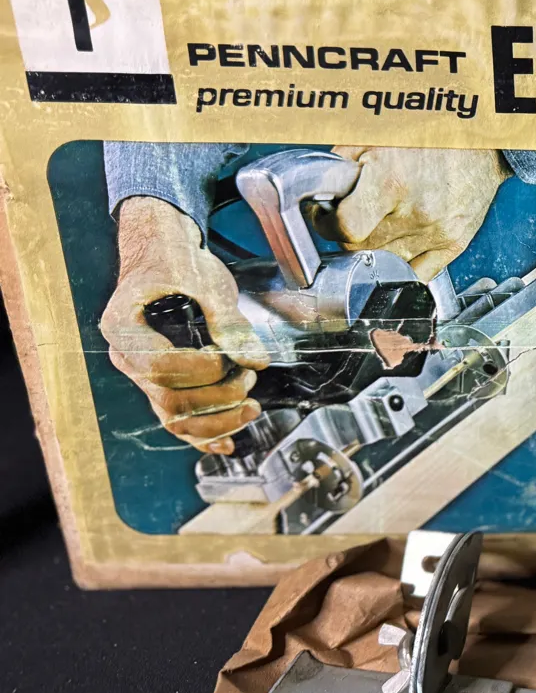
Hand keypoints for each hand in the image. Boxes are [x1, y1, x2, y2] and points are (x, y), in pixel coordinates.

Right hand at [100, 197, 268, 452]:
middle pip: (168, 400)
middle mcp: (128, 357)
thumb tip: (255, 359)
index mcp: (124, 328)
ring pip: (173, 417)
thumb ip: (228, 321)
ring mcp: (143, 373)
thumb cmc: (175, 258)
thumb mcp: (204, 280)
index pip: (160, 367)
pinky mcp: (163, 381)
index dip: (202, 371)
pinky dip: (203, 435)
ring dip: (217, 421)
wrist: (161, 249)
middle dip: (217, 398)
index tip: (230, 359)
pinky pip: (177, 417)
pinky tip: (229, 442)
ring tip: (252, 407)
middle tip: (251, 379)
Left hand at [321, 147, 510, 281]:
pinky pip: (416, 273)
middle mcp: (416, 212)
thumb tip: (322, 192)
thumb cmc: (430, 135)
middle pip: (361, 248)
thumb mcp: (377, 137)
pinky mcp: (454, 244)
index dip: (328, 224)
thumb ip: (343, 165)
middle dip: (350, 234)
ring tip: (381, 223)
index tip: (327, 217)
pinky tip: (399, 243)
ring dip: (375, 248)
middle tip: (355, 215)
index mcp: (392, 181)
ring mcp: (437, 232)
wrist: (482, 142)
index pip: (345, 228)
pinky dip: (402, 264)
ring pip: (385, 262)